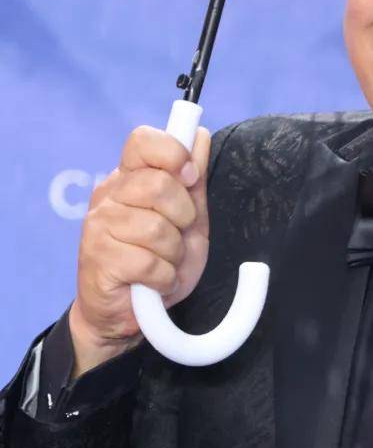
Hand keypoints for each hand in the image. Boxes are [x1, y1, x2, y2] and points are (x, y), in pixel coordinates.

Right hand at [68, 125, 210, 376]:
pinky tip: (155, 281)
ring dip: (173, 253)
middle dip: (184, 215)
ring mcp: (98, 226)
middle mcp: (108, 196)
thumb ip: (193, 178)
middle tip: (178, 233)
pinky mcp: (97, 260)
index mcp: (129, 178)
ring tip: (164, 262)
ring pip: (156, 227)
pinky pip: (148, 262)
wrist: (131, 312)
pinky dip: (164, 276)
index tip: (190, 177)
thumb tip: (200, 135)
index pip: (142, 140)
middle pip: (158, 184)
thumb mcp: (189, 216)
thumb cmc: (159, 258)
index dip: (173, 153)